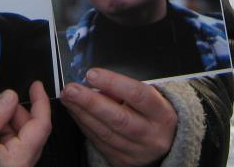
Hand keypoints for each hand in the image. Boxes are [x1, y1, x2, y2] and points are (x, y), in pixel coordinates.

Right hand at [0, 82, 51, 166]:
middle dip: (19, 113)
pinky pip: (9, 150)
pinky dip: (2, 136)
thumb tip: (10, 97)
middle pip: (31, 133)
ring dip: (9, 124)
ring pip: (20, 141)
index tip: (36, 87)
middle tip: (4, 102)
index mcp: (19, 159)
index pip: (41, 126)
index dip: (40, 102)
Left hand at [61, 69, 177, 166]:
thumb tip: (95, 83)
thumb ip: (124, 90)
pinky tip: (76, 113)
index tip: (92, 74)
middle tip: (71, 89)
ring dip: (82, 113)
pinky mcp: (122, 161)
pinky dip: (85, 126)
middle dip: (90, 102)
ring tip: (68, 98)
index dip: (113, 83)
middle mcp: (151, 136)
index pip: (138, 95)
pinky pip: (99, 142)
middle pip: (118, 118)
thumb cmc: (152, 114)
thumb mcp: (148, 98)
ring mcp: (137, 152)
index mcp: (162, 114)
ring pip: (105, 133)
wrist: (166, 143)